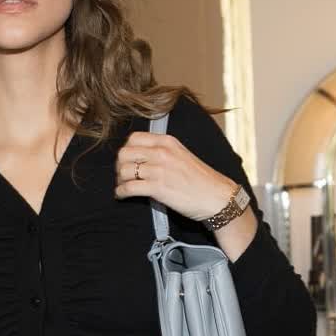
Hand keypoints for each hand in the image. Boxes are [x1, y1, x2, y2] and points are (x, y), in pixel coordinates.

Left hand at [114, 129, 235, 221]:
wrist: (216, 196)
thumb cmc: (200, 179)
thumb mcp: (182, 155)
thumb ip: (163, 152)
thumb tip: (142, 157)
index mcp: (167, 141)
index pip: (134, 138)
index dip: (126, 150)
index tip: (128, 160)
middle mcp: (161, 152)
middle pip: (124, 153)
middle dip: (119, 166)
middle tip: (123, 175)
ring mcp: (159, 170)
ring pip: (124, 171)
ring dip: (120, 180)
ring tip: (123, 187)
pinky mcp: (157, 188)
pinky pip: (129, 188)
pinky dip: (121, 193)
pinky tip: (122, 196)